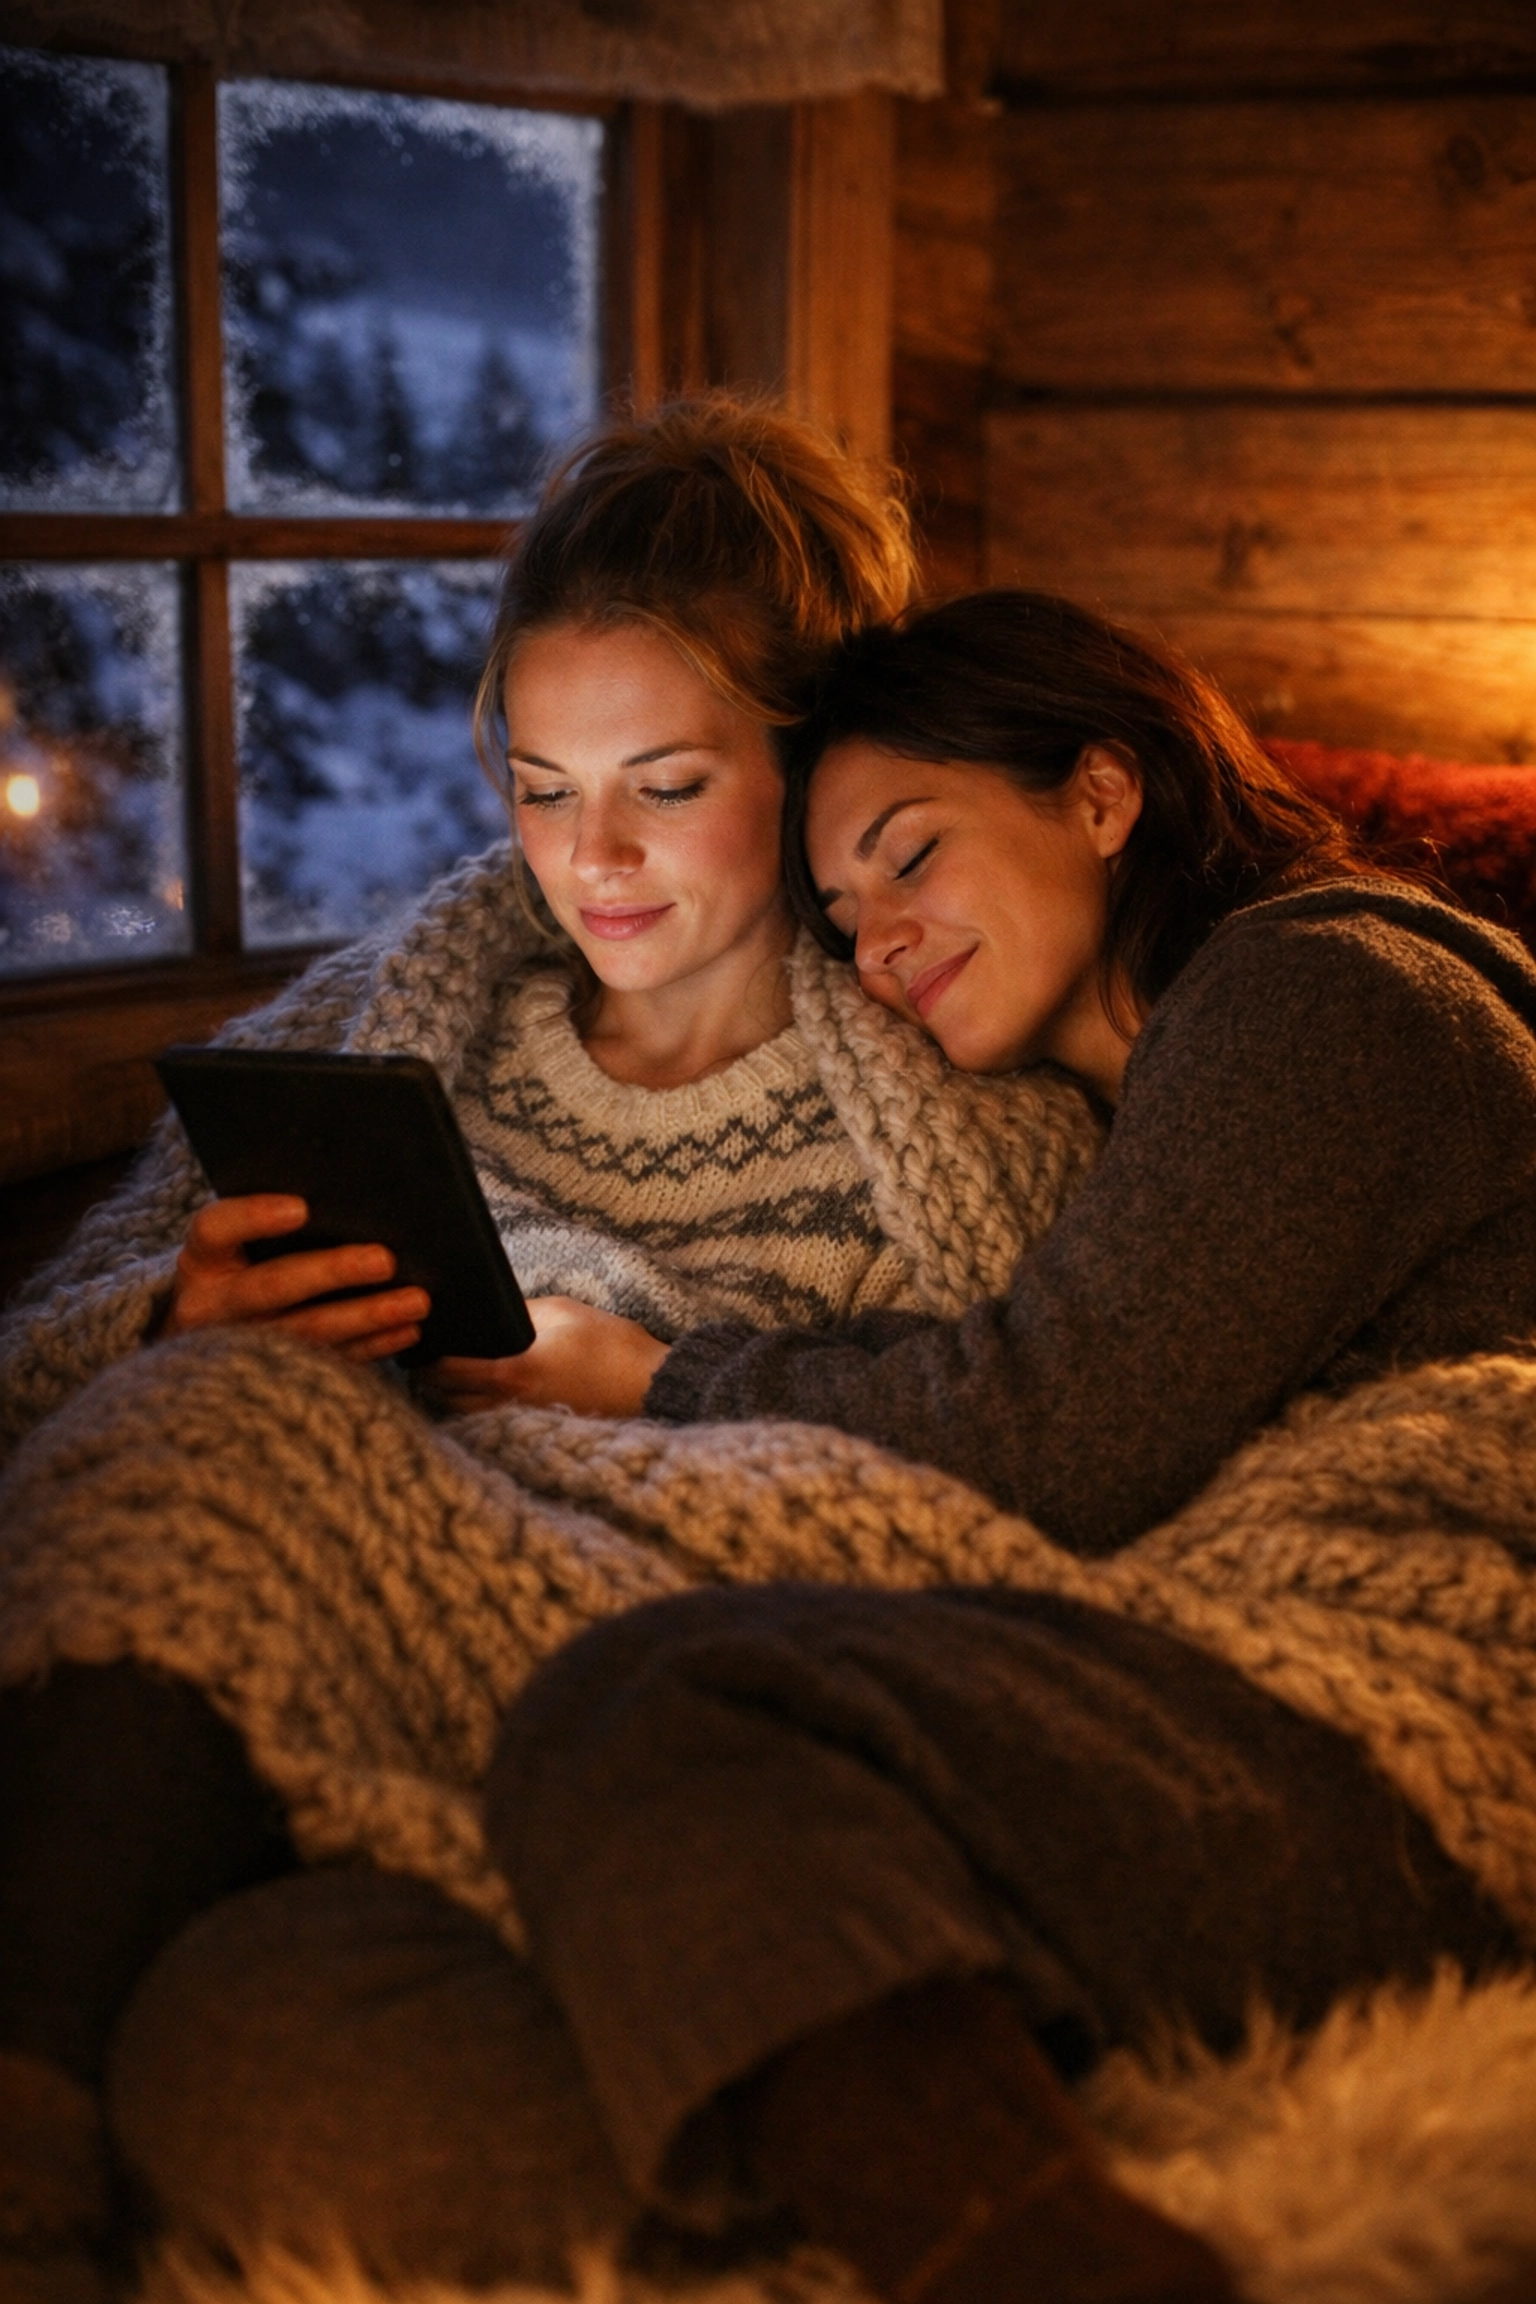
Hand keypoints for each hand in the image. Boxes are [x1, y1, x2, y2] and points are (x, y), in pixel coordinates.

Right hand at [162, 1195, 430, 1362]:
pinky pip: (330, 1360)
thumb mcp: (237, 1245)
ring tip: (416, 1300)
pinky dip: (372, 1345)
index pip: (216, 1230)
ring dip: (367, 1315)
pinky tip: (406, 1330)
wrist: (209, 1339)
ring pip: (308, 1331)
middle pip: (272, 1287)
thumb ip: (271, 1221)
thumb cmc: (239, 1269)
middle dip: (332, 1272)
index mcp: (201, 1261)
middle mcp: (211, 1307)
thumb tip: (348, 1195)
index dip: (254, 1217)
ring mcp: (242, 1348)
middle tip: (385, 1260)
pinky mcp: (275, 1376)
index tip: (302, 1208)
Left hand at [423, 1296, 668, 1417]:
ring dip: (452, 1399)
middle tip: (423, 1361)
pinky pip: (494, 1423)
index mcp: (511, 1371)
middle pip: (447, 1401)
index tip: (414, 1346)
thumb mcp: (563, 1311)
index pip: (446, 1371)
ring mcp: (525, 1423)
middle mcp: (510, 1404)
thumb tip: (487, 1313)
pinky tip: (481, 1395)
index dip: (424, 1360)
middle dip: (430, 1382)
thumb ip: (517, 1311)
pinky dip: (479, 1411)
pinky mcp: (540, 1431)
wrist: (654, 1385)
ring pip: (468, 1418)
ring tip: (447, 1378)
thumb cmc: (612, 1345)